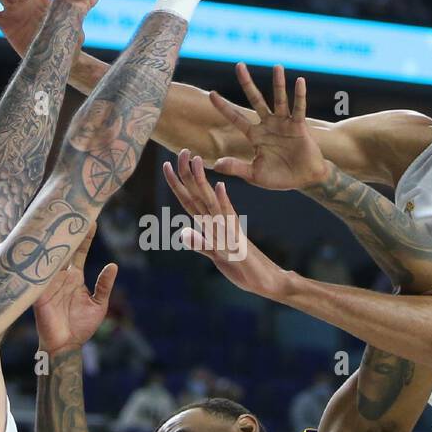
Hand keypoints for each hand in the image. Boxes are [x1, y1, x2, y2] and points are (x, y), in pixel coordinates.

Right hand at [33, 224, 117, 355]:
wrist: (66, 346)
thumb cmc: (81, 326)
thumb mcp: (99, 304)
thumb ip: (104, 285)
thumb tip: (113, 265)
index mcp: (74, 277)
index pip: (78, 252)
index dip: (84, 236)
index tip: (91, 219)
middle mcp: (59, 276)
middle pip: (62, 249)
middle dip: (65, 231)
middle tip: (70, 210)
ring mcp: (47, 283)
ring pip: (48, 257)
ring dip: (51, 241)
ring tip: (55, 221)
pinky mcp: (38, 292)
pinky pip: (36, 275)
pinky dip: (37, 262)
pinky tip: (39, 247)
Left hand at [161, 149, 288, 299]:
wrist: (264, 280)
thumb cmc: (240, 267)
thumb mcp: (214, 255)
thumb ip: (200, 243)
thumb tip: (183, 233)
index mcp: (213, 224)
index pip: (190, 200)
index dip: (178, 184)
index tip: (167, 164)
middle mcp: (220, 222)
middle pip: (200, 195)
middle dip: (188, 174)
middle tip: (181, 150)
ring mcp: (229, 230)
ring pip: (211, 202)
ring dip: (203, 182)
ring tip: (196, 161)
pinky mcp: (237, 243)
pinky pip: (227, 222)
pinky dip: (224, 205)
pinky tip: (220, 188)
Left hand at [207, 64, 327, 189]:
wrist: (304, 179)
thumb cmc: (280, 177)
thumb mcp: (255, 174)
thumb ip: (236, 168)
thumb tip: (216, 165)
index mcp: (255, 135)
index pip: (236, 118)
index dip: (224, 107)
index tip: (211, 94)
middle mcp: (268, 125)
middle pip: (255, 100)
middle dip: (247, 83)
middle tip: (239, 65)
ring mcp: (283, 123)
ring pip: (278, 99)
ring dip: (278, 83)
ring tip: (277, 66)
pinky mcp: (298, 126)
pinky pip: (298, 108)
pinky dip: (299, 96)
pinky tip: (299, 81)